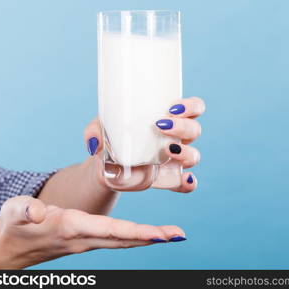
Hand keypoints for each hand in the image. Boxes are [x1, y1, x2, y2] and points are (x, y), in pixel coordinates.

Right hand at [0, 196, 185, 268]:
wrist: (8, 249)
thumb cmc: (12, 226)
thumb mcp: (14, 213)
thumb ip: (25, 210)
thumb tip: (38, 212)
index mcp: (70, 228)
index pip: (109, 231)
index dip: (135, 233)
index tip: (161, 235)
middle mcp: (84, 238)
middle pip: (124, 240)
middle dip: (153, 237)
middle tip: (180, 235)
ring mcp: (87, 241)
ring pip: (123, 241)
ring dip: (148, 238)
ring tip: (173, 234)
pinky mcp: (86, 238)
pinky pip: (116, 239)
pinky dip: (135, 236)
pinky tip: (150, 234)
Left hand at [85, 97, 204, 192]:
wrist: (105, 165)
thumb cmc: (110, 137)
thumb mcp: (99, 128)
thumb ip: (94, 130)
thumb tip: (95, 143)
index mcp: (168, 119)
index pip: (192, 108)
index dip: (191, 106)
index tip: (174, 107)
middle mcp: (176, 138)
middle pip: (195, 130)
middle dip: (183, 126)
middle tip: (161, 126)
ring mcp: (174, 160)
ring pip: (194, 155)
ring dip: (186, 152)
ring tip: (167, 150)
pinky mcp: (169, 179)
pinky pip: (186, 183)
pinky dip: (188, 182)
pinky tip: (183, 179)